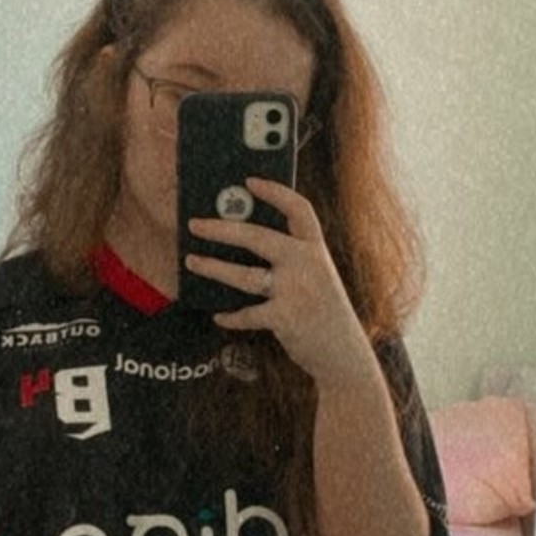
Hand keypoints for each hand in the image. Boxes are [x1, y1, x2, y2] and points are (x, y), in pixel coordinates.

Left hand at [186, 178, 375, 386]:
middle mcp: (307, 265)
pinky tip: (219, 316)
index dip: (275, 192)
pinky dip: (231, 316)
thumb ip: (292, 259)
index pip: (299, 210)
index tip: (250, 182)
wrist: (343, 353)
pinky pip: (247, 313)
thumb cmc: (323, 311)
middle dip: (222, 229)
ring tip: (192, 262)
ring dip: (213, 268)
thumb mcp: (317, 277)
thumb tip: (243, 241)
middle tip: (195, 225)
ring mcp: (296, 291)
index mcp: (316, 249)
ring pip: (244, 275)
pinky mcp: (285, 318)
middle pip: (258, 237)